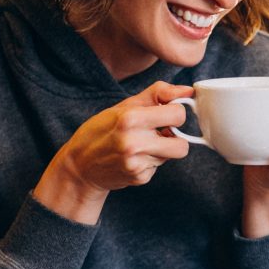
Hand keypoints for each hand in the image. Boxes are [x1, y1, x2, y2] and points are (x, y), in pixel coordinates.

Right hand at [34, 81, 192, 223]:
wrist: (80, 164)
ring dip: (163, 149)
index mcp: (130, 119)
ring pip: (172, 156)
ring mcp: (137, 164)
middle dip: (175, 137)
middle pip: (182, 145)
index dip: (175, 113)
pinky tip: (134, 157)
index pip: (178, 115)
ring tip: (143, 144)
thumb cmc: (102, 130)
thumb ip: (158, 94)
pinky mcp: (139, 178)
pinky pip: (159, 167)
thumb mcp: (125, 105)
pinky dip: (151, 161)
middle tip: (160, 132)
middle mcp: (134, 143)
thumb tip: (188, 90)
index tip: (165, 113)